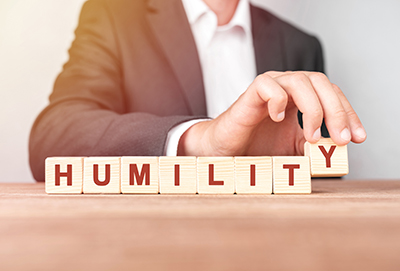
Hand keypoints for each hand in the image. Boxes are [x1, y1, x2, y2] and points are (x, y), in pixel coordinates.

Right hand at [178, 71, 366, 155]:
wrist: (226, 151)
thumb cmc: (257, 147)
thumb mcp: (294, 148)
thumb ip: (315, 144)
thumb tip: (338, 148)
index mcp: (299, 97)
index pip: (331, 94)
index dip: (348, 113)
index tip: (358, 138)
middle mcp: (286, 87)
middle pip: (321, 82)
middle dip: (337, 110)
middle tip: (342, 138)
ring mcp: (269, 87)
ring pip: (300, 80)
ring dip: (314, 109)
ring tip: (312, 136)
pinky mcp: (251, 93)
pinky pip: (269, 86)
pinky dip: (279, 101)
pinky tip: (278, 119)